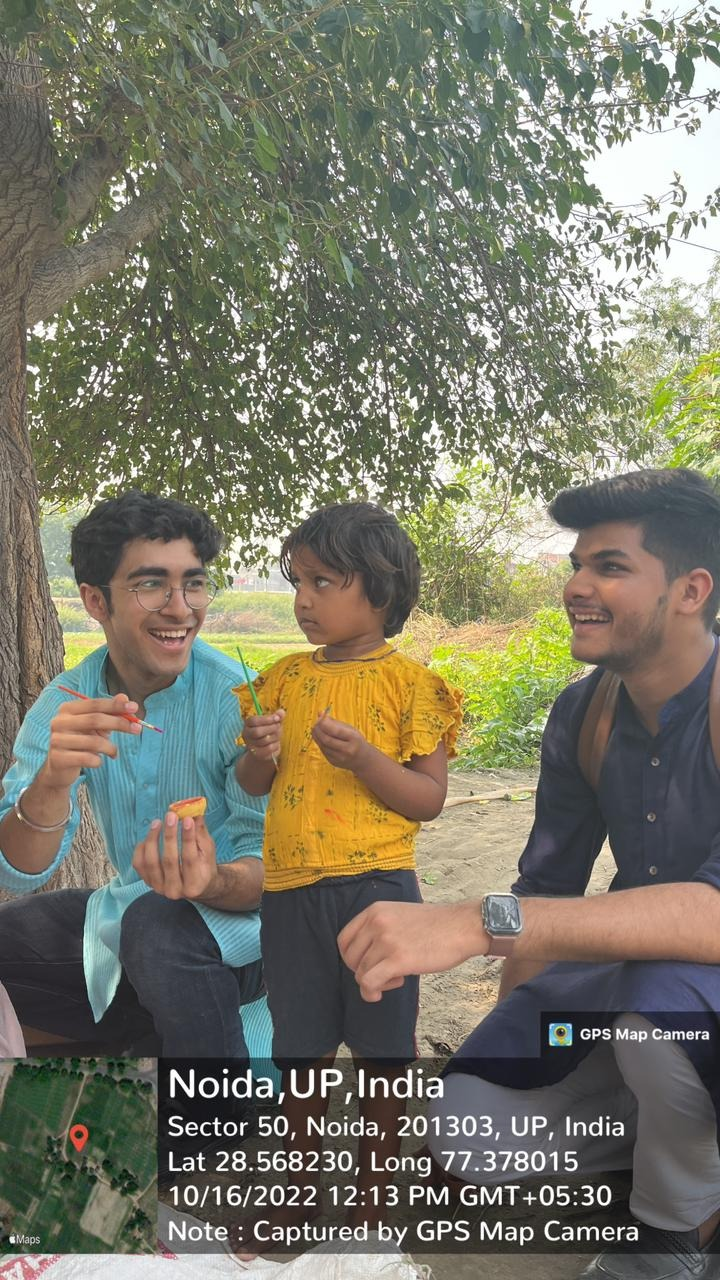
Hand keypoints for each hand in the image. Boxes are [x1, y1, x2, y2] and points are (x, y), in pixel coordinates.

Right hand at [40, 693, 141, 790]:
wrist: (58, 767)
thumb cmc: (79, 741)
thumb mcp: (94, 725)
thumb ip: (109, 711)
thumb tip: (124, 698)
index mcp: (67, 709)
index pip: (94, 704)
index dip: (115, 705)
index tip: (134, 707)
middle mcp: (59, 722)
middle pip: (95, 719)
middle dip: (119, 723)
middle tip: (137, 729)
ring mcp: (56, 740)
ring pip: (94, 742)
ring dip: (111, 748)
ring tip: (113, 752)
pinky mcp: (58, 759)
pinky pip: (88, 759)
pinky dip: (99, 761)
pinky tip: (98, 761)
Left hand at [132, 812, 218, 900]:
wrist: (196, 885)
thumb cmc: (204, 865)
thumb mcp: (208, 850)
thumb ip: (200, 833)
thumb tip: (194, 812)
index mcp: (194, 886)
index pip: (189, 859)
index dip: (188, 838)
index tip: (187, 819)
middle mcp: (175, 891)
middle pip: (169, 861)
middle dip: (170, 836)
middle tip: (171, 816)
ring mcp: (159, 889)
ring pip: (151, 862)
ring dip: (153, 839)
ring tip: (157, 822)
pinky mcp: (148, 883)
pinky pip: (139, 864)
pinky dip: (141, 849)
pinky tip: (148, 837)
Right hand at [241, 710, 284, 761]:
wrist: (264, 749)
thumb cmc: (268, 732)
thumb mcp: (272, 723)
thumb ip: (277, 717)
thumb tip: (281, 712)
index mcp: (248, 724)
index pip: (254, 721)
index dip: (266, 719)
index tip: (277, 718)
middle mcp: (246, 735)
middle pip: (257, 732)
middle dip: (271, 728)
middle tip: (279, 726)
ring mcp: (250, 746)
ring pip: (264, 740)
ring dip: (275, 736)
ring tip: (278, 735)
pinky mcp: (257, 754)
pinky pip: (269, 749)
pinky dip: (276, 745)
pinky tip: (276, 743)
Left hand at [311, 713, 370, 770]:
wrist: (363, 760)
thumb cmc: (356, 741)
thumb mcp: (350, 729)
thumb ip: (335, 722)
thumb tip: (320, 713)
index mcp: (354, 739)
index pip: (336, 731)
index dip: (325, 723)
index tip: (321, 716)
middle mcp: (347, 750)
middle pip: (327, 739)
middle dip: (318, 729)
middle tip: (315, 722)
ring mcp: (340, 758)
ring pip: (322, 745)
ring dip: (316, 735)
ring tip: (315, 728)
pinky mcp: (333, 762)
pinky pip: (323, 750)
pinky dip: (319, 742)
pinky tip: (320, 737)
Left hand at [338, 901, 487, 1001]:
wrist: (462, 926)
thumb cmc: (436, 925)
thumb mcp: (399, 915)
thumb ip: (379, 929)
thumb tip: (364, 956)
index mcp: (375, 911)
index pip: (343, 939)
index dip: (352, 957)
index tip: (367, 964)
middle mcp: (376, 923)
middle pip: (350, 959)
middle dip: (363, 972)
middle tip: (385, 972)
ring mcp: (386, 940)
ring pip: (360, 973)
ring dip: (376, 983)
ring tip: (396, 976)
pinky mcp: (398, 959)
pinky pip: (369, 983)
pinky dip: (372, 992)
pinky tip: (389, 988)